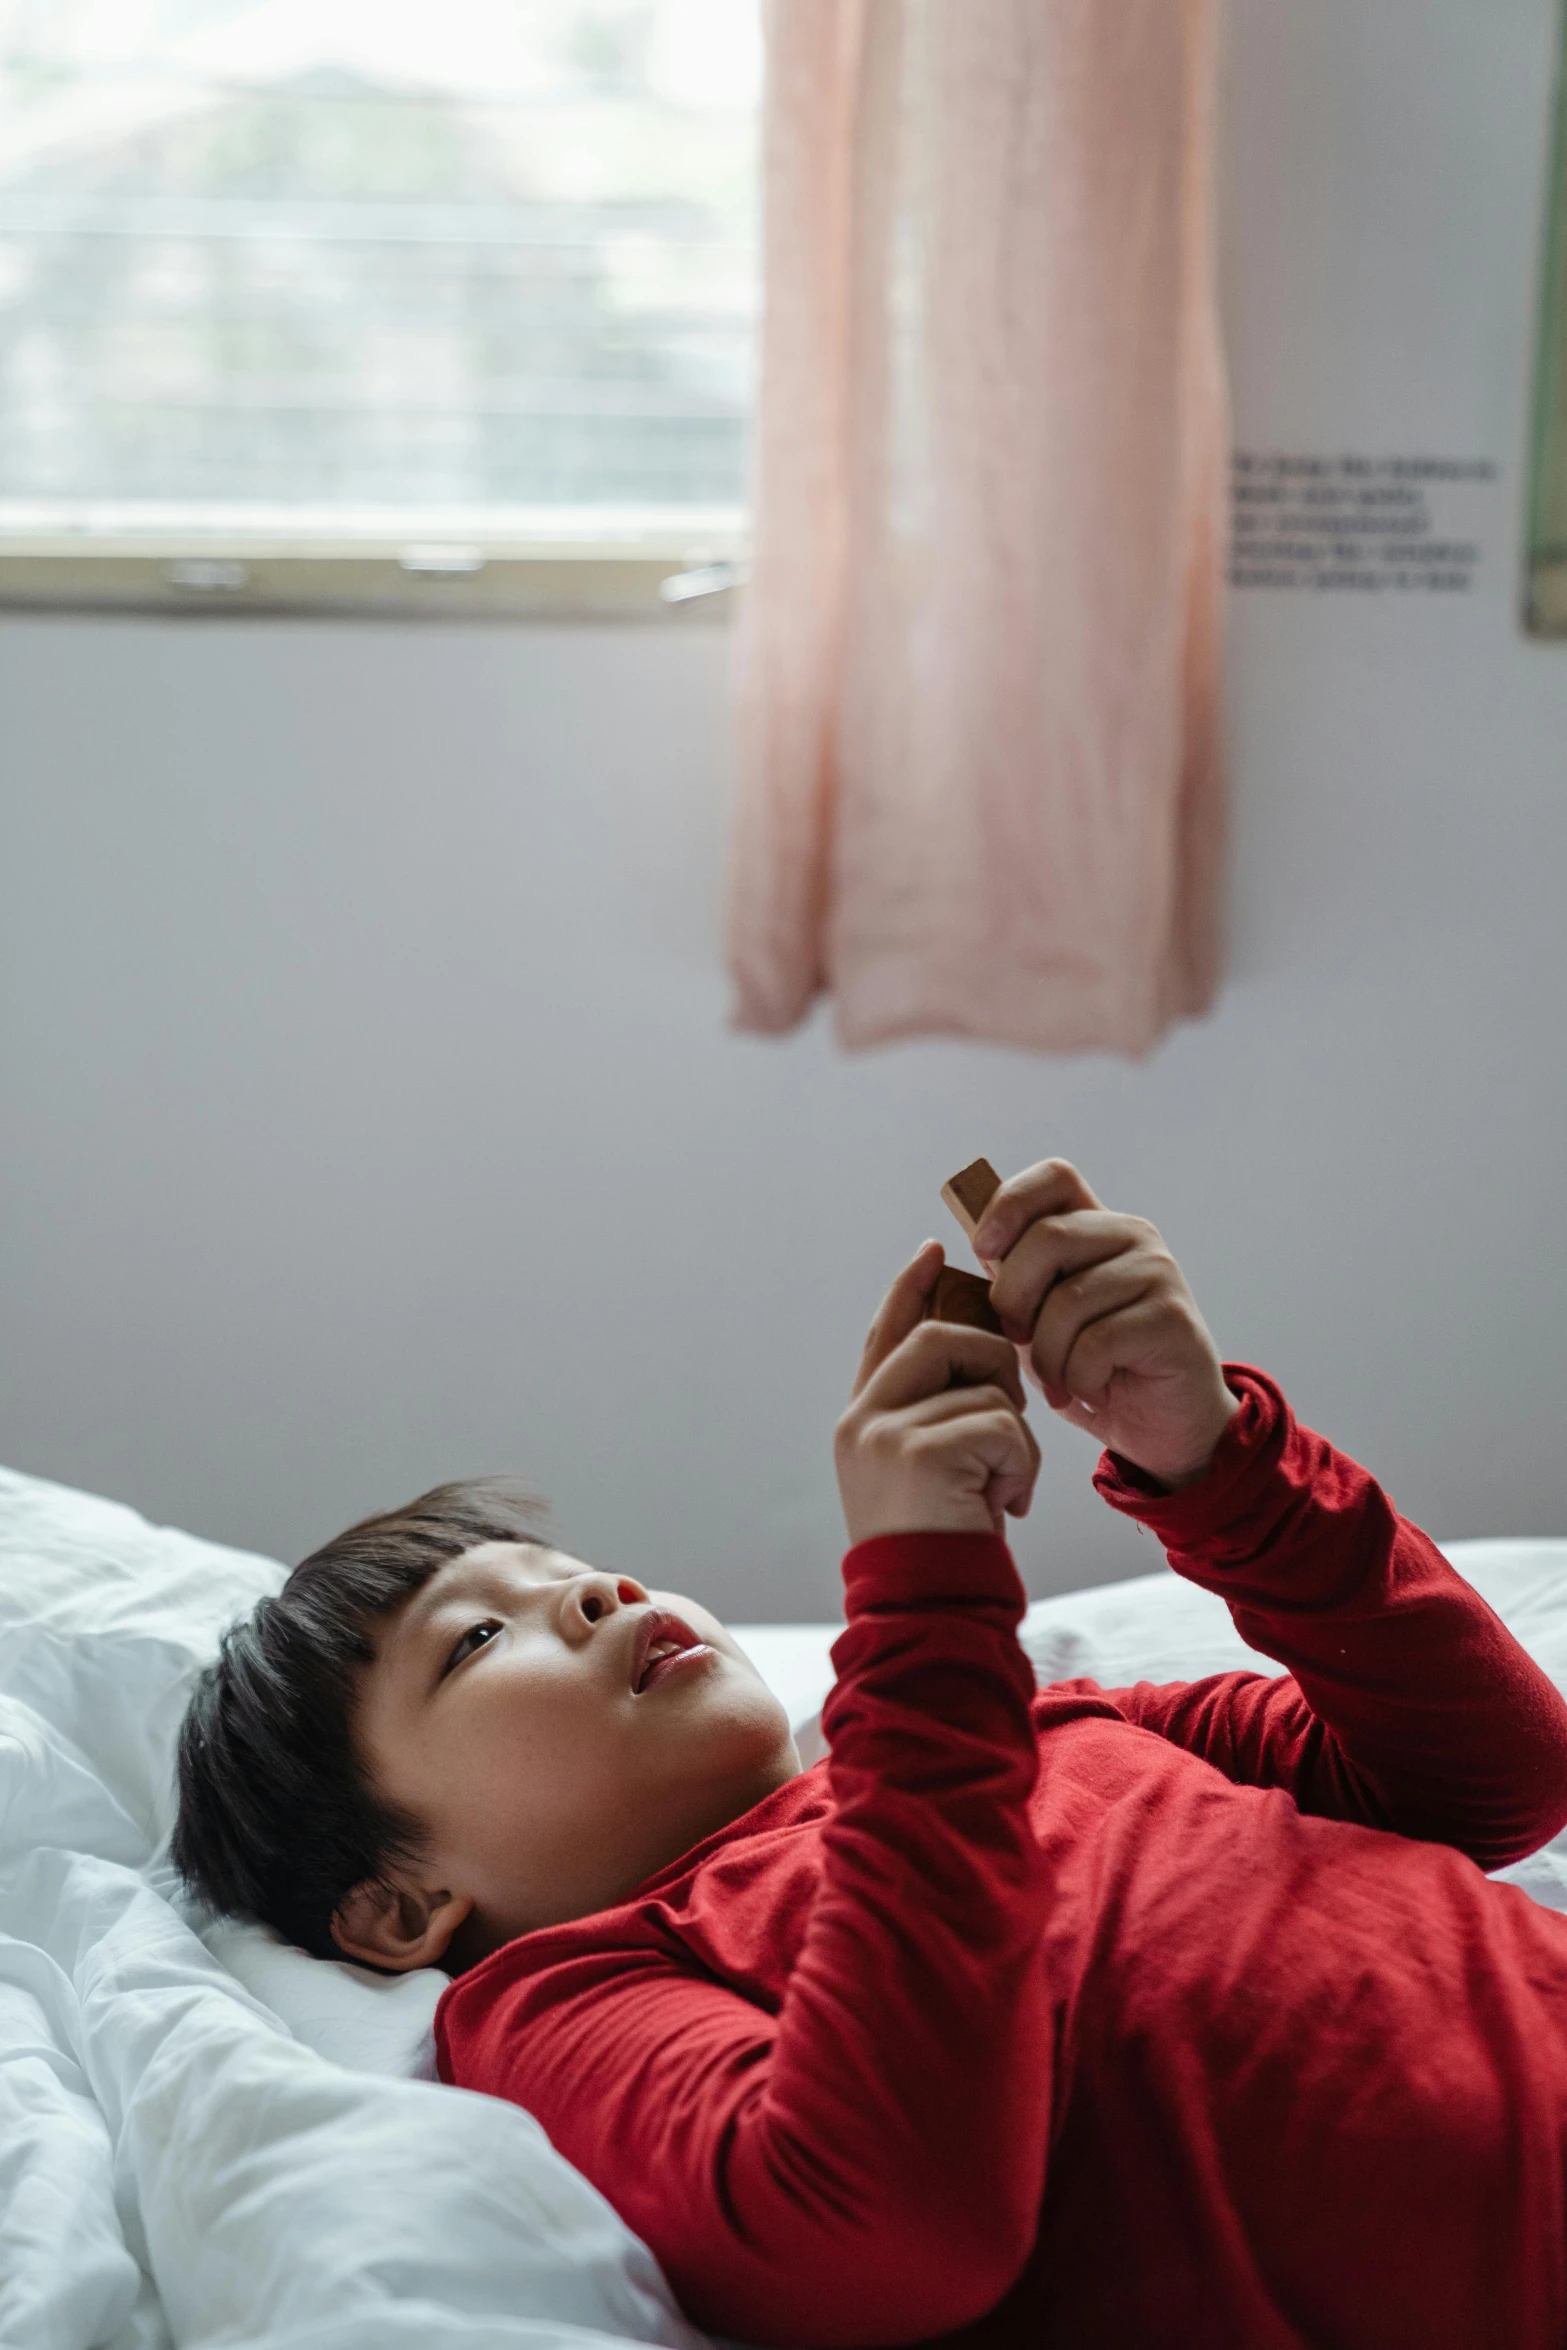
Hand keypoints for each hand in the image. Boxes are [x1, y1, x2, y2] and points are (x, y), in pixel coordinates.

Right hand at [835, 1242, 1041, 1543]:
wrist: (928, 1611)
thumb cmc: (941, 1547)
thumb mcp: (931, 1472)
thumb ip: (934, 1414)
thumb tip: (976, 1349)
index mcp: (861, 1420)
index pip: (884, 1334)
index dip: (910, 1289)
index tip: (934, 1249)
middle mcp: (861, 1419)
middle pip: (938, 1337)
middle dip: (992, 1362)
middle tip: (1014, 1414)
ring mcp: (883, 1433)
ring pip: (982, 1384)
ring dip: (1015, 1433)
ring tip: (1005, 1483)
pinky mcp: (917, 1452)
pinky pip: (1000, 1424)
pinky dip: (1020, 1464)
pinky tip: (1007, 1504)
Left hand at [970, 1161, 1238, 1490]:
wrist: (1163, 1424)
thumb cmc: (1094, 1367)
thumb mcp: (1043, 1318)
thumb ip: (1018, 1278)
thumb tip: (976, 1241)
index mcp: (1096, 1226)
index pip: (1055, 1176)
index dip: (1010, 1202)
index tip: (983, 1248)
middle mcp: (1132, 1236)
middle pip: (1048, 1236)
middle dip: (1014, 1298)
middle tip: (1018, 1342)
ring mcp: (1157, 1273)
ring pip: (1067, 1300)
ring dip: (1047, 1357)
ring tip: (1060, 1383)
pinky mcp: (1172, 1318)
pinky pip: (1096, 1343)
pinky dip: (1078, 1380)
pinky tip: (1092, 1393)